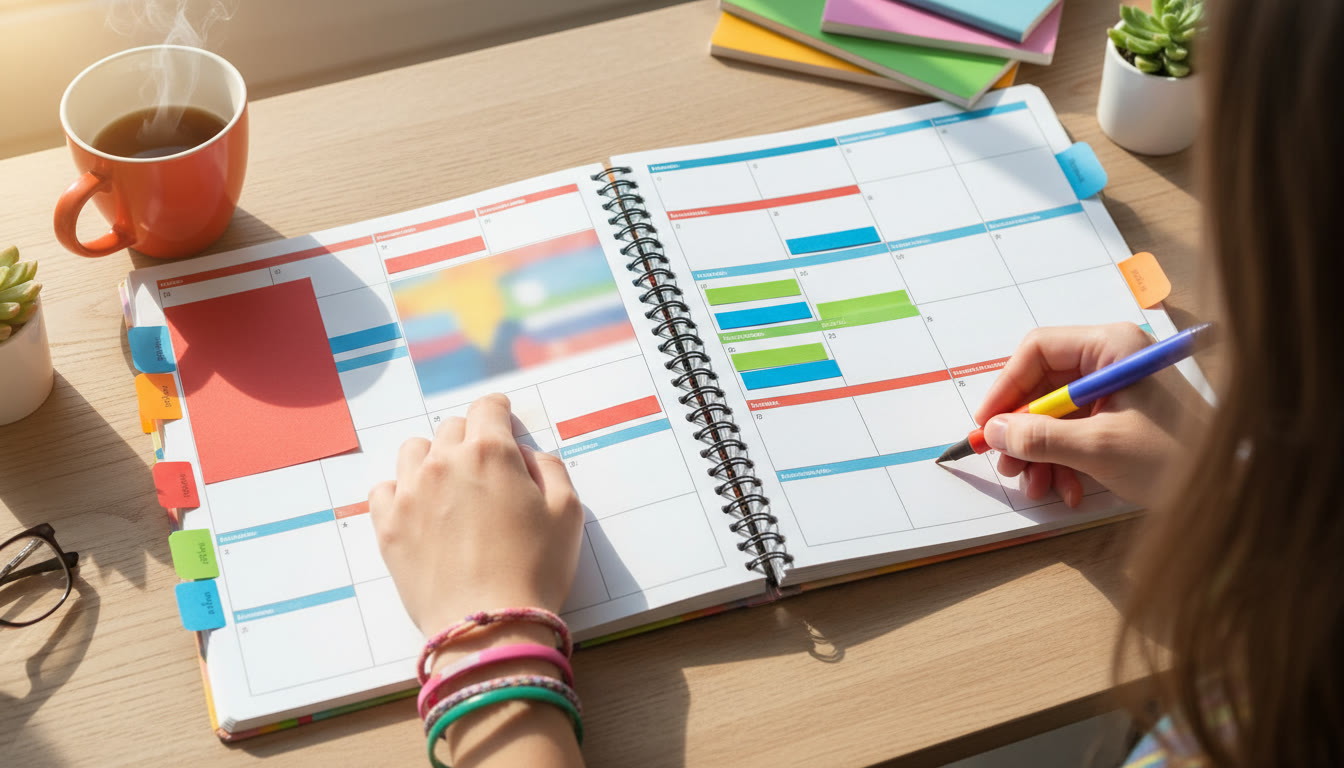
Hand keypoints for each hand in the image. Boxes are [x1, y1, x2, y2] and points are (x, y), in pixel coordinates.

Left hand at [369, 392, 583, 637]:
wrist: (488, 627)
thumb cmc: (536, 570)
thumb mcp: (567, 513)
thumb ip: (549, 468)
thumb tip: (524, 455)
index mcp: (490, 453)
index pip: (487, 409)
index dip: (498, 412)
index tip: (501, 421)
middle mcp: (444, 463)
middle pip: (451, 428)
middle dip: (471, 439)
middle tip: (485, 469)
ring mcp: (410, 493)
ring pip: (414, 451)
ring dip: (433, 459)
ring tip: (449, 488)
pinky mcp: (388, 526)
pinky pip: (385, 488)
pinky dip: (402, 491)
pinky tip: (420, 510)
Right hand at [973, 323, 1208, 508]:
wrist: (1231, 492)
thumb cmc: (1175, 459)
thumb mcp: (1098, 448)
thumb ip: (1040, 437)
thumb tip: (994, 432)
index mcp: (1112, 348)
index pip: (1038, 351)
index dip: (1006, 387)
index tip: (988, 425)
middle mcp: (1111, 361)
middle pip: (1042, 386)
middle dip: (1023, 430)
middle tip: (1008, 465)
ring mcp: (1116, 390)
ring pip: (1055, 414)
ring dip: (1040, 453)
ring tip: (1037, 487)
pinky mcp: (1121, 417)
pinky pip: (1075, 432)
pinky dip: (1063, 461)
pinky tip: (1067, 490)